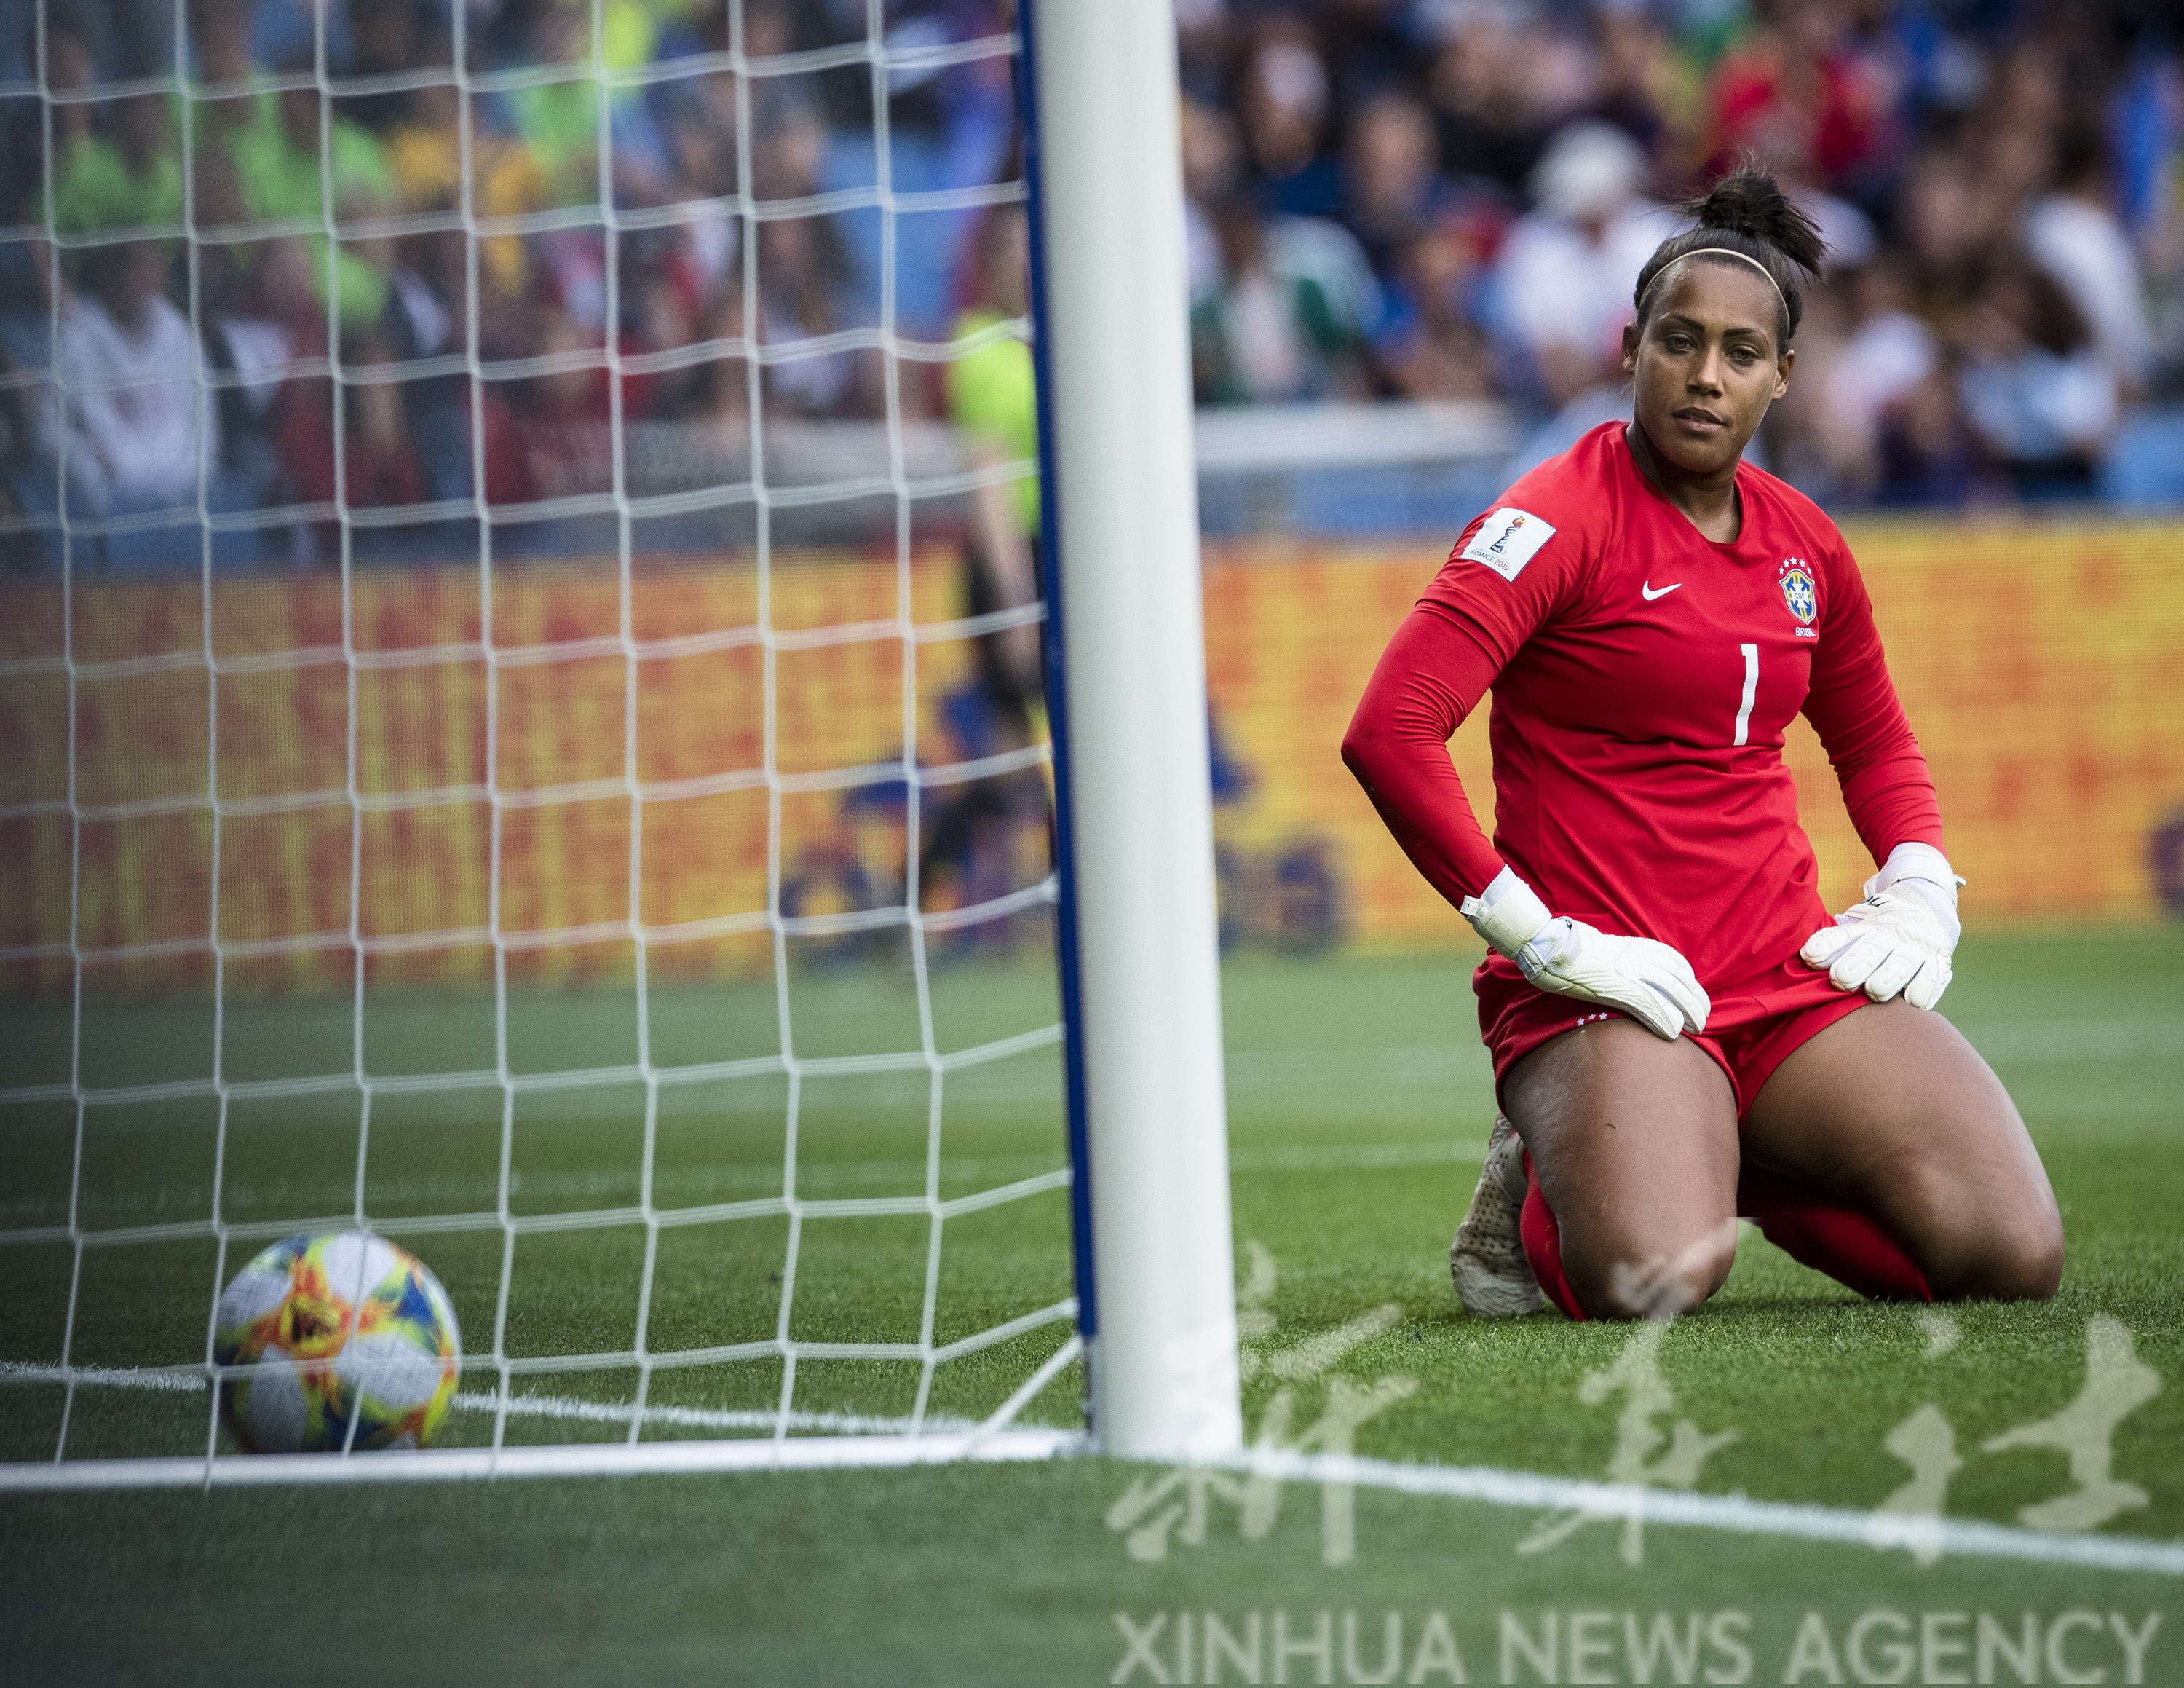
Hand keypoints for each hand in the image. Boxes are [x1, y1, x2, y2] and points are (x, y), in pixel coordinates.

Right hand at [1461, 869, 1708, 1040]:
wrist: (1546, 945)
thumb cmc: (1562, 947)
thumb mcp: (1594, 945)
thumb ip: (1610, 956)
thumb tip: (1608, 965)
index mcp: (1631, 946)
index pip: (1672, 960)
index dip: (1686, 978)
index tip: (1692, 990)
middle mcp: (1636, 956)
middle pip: (1678, 977)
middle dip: (1695, 998)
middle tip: (1703, 1016)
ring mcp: (1629, 971)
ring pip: (1672, 992)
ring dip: (1688, 1011)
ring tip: (1698, 1027)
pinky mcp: (1619, 987)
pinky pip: (1651, 1006)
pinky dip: (1665, 1020)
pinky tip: (1672, 1033)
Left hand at [1800, 843, 1961, 1010]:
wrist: (1927, 907)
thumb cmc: (1880, 931)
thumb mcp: (1858, 929)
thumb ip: (1835, 943)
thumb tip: (1806, 956)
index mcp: (1867, 928)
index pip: (1844, 935)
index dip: (1827, 946)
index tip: (1810, 956)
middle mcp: (1891, 936)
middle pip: (1873, 950)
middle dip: (1856, 965)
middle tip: (1840, 979)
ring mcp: (1917, 949)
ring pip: (1902, 964)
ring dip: (1887, 978)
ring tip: (1875, 991)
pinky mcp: (1939, 963)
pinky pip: (1933, 977)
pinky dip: (1923, 990)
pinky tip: (1913, 1000)